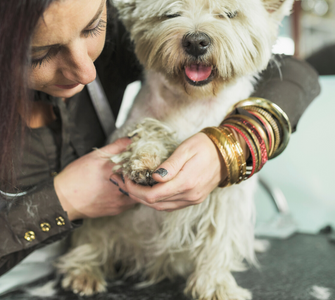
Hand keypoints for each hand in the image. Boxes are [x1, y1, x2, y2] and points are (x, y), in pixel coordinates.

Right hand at [54, 137, 137, 220]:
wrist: (63, 200)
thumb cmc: (75, 177)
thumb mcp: (94, 156)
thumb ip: (115, 147)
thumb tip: (132, 139)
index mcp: (115, 171)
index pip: (139, 163)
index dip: (144, 158)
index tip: (145, 154)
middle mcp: (120, 187)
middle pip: (142, 179)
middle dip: (143, 172)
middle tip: (142, 166)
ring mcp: (120, 200)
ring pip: (139, 191)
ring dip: (138, 184)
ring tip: (133, 177)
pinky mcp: (117, 209)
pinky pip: (132, 201)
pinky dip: (132, 193)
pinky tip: (124, 187)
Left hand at [110, 133, 227, 210]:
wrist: (227, 152)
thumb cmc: (205, 146)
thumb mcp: (185, 149)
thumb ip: (170, 165)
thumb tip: (154, 177)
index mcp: (186, 182)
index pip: (153, 195)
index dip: (135, 190)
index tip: (126, 180)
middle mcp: (190, 195)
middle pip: (155, 204)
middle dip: (137, 196)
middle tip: (126, 183)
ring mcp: (193, 199)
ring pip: (163, 207)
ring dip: (146, 200)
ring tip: (135, 187)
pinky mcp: (195, 199)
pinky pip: (171, 205)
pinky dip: (158, 200)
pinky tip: (150, 190)